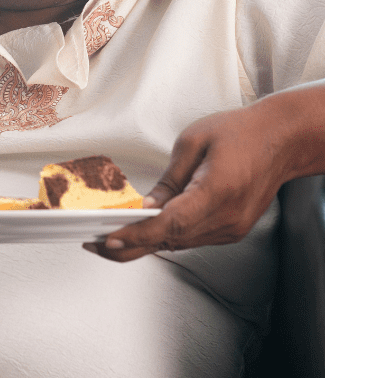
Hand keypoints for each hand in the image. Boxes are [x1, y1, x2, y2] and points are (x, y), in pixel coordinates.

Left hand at [86, 81, 323, 262]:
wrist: (282, 140)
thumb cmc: (242, 132)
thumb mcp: (194, 142)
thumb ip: (168, 179)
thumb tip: (145, 206)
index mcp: (217, 192)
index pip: (169, 224)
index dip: (137, 235)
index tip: (110, 239)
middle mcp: (227, 218)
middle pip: (171, 241)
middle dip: (131, 245)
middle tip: (96, 243)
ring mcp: (232, 228)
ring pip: (180, 243)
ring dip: (147, 242)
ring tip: (113, 238)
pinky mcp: (232, 230)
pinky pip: (192, 239)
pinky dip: (168, 236)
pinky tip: (146, 231)